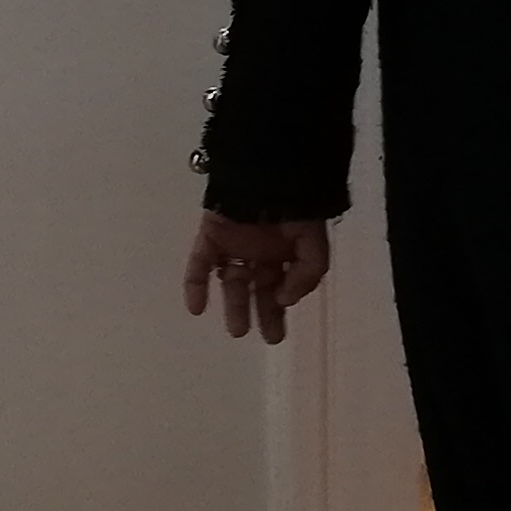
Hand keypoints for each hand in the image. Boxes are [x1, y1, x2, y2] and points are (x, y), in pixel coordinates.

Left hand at [183, 213, 331, 344]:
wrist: (271, 172)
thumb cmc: (297, 205)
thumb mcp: (314, 242)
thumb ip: (307, 274)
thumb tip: (284, 299)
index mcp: (284, 252)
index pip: (281, 285)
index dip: (279, 308)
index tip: (277, 329)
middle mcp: (259, 251)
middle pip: (258, 288)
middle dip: (262, 313)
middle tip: (265, 337)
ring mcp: (234, 244)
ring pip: (231, 280)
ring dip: (232, 305)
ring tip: (237, 330)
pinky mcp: (211, 235)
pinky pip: (200, 262)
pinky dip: (195, 285)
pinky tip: (195, 307)